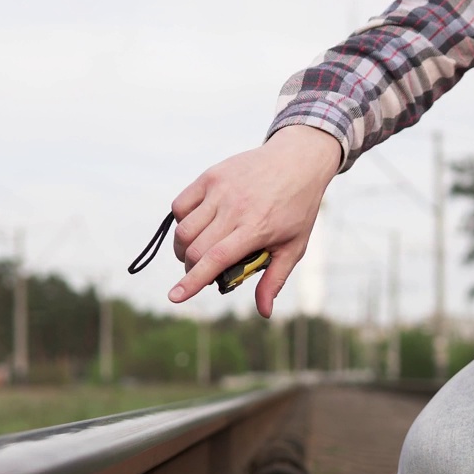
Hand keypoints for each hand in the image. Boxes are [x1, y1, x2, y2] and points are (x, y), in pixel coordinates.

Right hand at [169, 125, 342, 317]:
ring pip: (184, 229)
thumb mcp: (295, 246)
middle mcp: (235, 208)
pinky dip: (181, 222)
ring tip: (196, 253)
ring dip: (183, 249)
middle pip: (195, 247)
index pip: (216, 259)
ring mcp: (220, 190)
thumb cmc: (298, 208)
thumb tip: (264, 312)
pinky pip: (180, 205)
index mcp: (256, 228)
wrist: (298, 160)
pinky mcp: (210, 176)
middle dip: (190, 268)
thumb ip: (275, 279)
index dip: (192, 281)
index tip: (174, 297)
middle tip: (200, 273)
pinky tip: (196, 227)